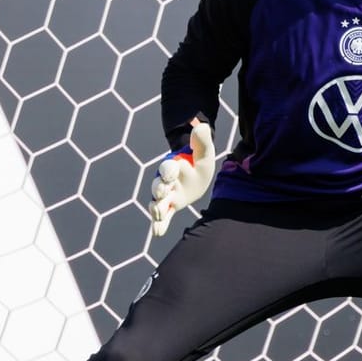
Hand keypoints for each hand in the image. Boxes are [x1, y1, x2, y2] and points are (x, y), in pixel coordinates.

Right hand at [150, 121, 217, 236]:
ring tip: (158, 215)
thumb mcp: (204, 150)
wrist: (196, 172)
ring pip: (157, 202)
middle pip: (158, 186)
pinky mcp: (171, 205)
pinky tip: (157, 234)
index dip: (169, 170)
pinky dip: (160, 224)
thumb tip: (202, 126)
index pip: (167, 167)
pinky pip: (164, 215)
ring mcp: (167, 194)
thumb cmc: (198, 159)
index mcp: (172, 165)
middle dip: (159, 190)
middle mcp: (165, 181)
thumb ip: (202, 140)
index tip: (172, 173)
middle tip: (162, 194)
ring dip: (157, 208)